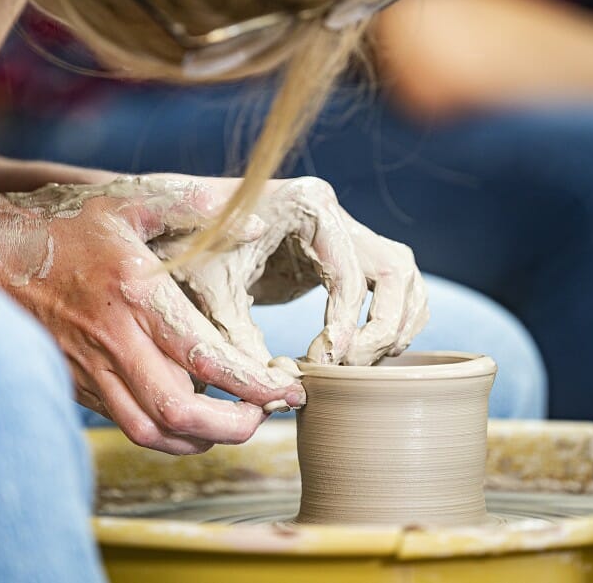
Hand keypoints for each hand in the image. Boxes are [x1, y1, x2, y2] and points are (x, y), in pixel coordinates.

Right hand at [0, 176, 305, 454]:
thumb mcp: (126, 201)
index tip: (288, 390)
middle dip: (235, 427)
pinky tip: (190, 420)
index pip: (205, 358)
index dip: (254, 385)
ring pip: (151, 431)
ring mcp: (92, 370)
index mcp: (136, 295)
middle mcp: (115, 342)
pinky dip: (166, 435)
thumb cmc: (61, 226)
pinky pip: (127, 425)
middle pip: (182, 413)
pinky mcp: (77, 385)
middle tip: (267, 414)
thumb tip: (256, 222)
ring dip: (201, 440)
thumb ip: (192, 208)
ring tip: (234, 423)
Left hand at [151, 176, 429, 365]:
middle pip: (396, 271)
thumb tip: (278, 389)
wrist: (188, 231)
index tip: (326, 364)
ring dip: (395, 327)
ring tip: (354, 365)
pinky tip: (359, 354)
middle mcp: (336, 212)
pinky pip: (395, 288)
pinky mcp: (348, 254)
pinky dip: (392, 322)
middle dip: (381, 329)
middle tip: (347, 367)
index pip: (350, 271)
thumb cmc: (198, 252)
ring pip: (405, 279)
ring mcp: (347, 231)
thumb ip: (240, 338)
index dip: (346, 324)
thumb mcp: (215, 293)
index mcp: (308, 204)